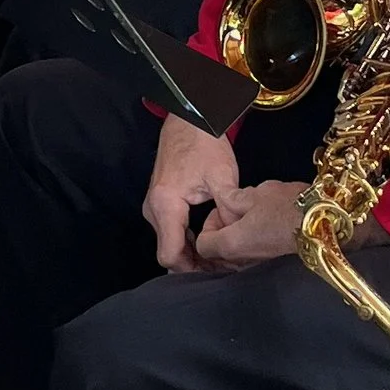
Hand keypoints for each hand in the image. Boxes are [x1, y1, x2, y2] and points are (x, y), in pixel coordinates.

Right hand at [144, 116, 241, 272]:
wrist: (189, 117)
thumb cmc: (205, 143)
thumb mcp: (222, 176)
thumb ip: (228, 210)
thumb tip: (236, 239)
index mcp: (166, 205)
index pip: (171, 255)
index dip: (193, 270)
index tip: (218, 272)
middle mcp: (153, 209)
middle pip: (168, 253)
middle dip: (194, 265)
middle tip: (224, 269)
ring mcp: (153, 206)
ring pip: (169, 243)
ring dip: (191, 254)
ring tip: (220, 257)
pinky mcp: (159, 202)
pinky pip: (170, 231)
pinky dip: (186, 241)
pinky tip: (208, 240)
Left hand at [186, 155, 316, 275]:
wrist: (322, 222)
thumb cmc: (286, 207)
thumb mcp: (253, 195)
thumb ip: (231, 199)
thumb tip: (223, 200)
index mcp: (232, 244)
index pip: (203, 244)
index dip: (208, 225)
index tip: (222, 208)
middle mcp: (242, 260)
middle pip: (217, 253)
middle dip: (221, 232)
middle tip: (235, 211)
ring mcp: (258, 264)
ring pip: (234, 255)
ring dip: (236, 236)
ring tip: (251, 215)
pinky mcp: (271, 262)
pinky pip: (250, 255)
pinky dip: (249, 241)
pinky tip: (263, 223)